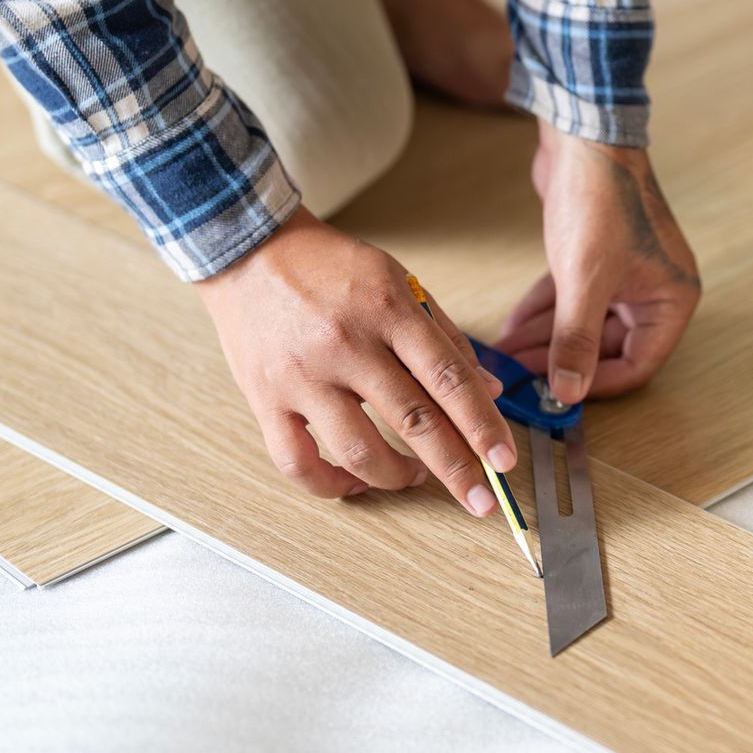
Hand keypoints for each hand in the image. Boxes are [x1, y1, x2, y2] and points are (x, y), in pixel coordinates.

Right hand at [197, 208, 515, 510]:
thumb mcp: (397, 281)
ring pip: (359, 451)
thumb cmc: (328, 266)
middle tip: (482, 501)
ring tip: (418, 476)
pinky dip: (331, 485)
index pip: (448, 377)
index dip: (482, 424)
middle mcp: (346, 344)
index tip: (504, 460)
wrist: (247, 250)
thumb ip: (444, 336)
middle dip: (456, 468)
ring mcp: (303, 376)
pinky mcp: (265, 399)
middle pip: (414, 420)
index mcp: (386, 309)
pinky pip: (297, 462)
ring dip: (398, 476)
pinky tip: (357, 483)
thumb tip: (488, 389)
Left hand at [496, 124, 701, 403]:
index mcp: (671, 300)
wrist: (583, 136)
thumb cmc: (600, 201)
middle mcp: (654, 290)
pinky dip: (544, 314)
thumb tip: (568, 393)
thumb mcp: (584, 280)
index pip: (637, 365)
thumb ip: (575, 341)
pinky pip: (571, 300)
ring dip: (545, 341)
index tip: (556, 396)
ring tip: (506, 357)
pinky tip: (511, 328)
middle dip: (560, 362)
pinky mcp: (596, 258)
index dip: (596, 384)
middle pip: (606, 347)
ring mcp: (625, 274)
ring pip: (584, 324)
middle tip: (519, 378)